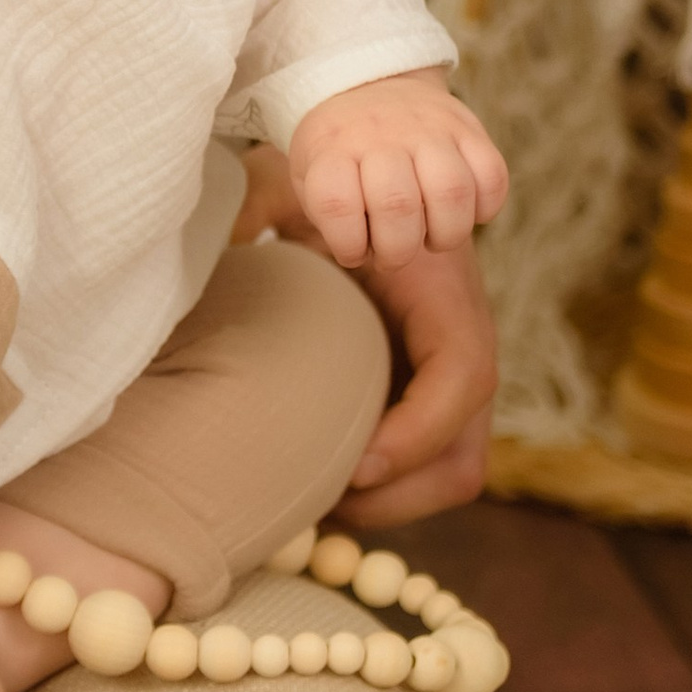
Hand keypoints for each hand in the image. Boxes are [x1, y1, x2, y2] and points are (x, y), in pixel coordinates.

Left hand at [232, 149, 498, 526]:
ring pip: (451, 476)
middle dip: (397, 497)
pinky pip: (428, 471)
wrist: (374, 184)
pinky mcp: (431, 403)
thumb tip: (227, 232)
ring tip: (315, 504)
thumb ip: (265, 200)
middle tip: (321, 501)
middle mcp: (462, 346)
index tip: (355, 464)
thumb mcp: (301, 186)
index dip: (417, 432)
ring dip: (388, 506)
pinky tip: (321, 486)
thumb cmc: (333, 190)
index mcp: (444, 293)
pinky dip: (384, 495)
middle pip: (465, 456)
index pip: (464, 377)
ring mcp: (451, 383)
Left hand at [286, 74, 506, 270]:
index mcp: (332, 148)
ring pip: (451, 191)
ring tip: (432, 239)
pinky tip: (463, 214)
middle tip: (394, 254)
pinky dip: (484, 209)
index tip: (352, 251)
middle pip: (397, 205)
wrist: (368, 84)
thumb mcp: (309, 175)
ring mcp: (429, 128)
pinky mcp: (469, 128)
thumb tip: (360, 251)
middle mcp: (380, 134)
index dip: (348, 245)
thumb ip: (322, 216)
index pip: (336, 204)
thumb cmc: (339, 151)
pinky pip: (492, 176)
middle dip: (398, 250)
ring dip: (446, 234)